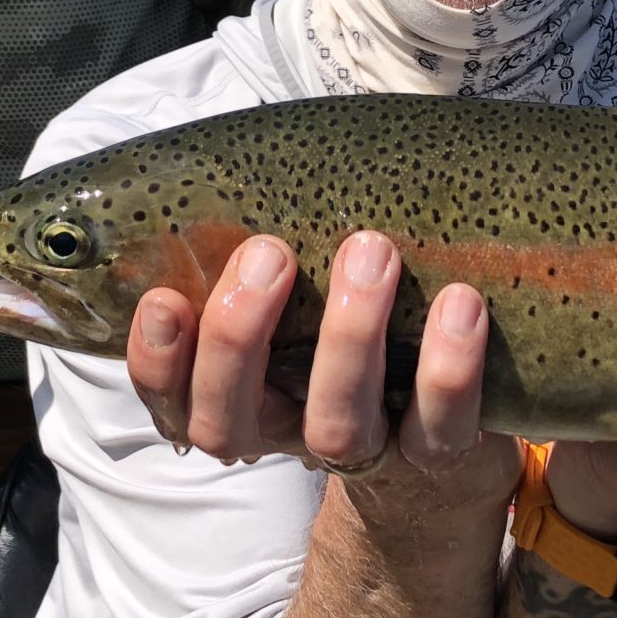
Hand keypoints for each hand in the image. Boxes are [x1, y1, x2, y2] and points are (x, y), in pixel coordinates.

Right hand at [125, 231, 519, 522]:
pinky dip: (447, 368)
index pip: (173, 398)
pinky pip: (438, 427)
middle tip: (270, 254)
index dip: (157, 361)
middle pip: (230, 422)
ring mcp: (364, 450)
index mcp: (243, 398)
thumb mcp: (301, 301)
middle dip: (238, 338)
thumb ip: (267, 258)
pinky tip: (459, 303)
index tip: (163, 297)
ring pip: (336, 424)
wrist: (447, 445)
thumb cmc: (357, 336)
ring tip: (372, 252)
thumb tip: (249, 160)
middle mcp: (290, 432)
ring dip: (349, 336)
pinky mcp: (437, 456)